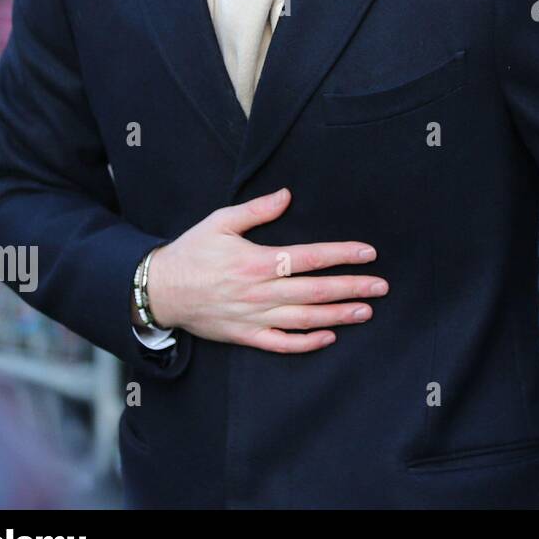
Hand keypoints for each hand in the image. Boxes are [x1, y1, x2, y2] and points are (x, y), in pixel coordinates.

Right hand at [142, 188, 389, 352]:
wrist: (157, 290)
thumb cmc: (191, 252)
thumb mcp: (220, 222)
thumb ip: (256, 210)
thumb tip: (287, 195)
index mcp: (256, 261)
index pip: (309, 257)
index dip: (342, 255)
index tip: (369, 253)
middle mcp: (259, 292)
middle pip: (315, 291)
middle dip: (352, 288)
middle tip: (381, 287)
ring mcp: (253, 317)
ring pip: (304, 319)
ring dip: (338, 315)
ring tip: (366, 311)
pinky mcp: (245, 336)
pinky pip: (281, 344)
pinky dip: (306, 343)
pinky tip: (329, 337)